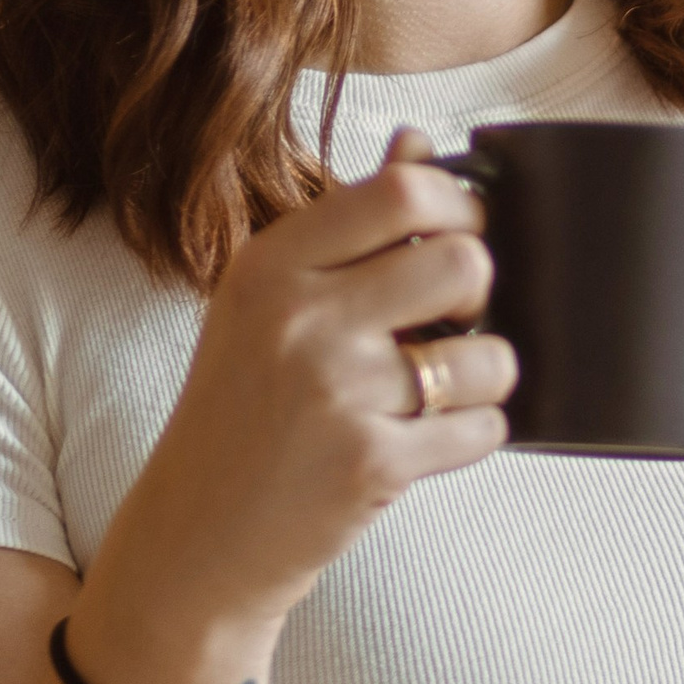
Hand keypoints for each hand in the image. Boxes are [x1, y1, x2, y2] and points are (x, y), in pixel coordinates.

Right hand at [73, 125, 515, 683]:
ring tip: (438, 393)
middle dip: (481, 293)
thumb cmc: (240, 413)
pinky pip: (481, 428)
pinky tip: (426, 442)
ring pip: (489, 355)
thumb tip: (419, 143)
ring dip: (485, 377)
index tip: (465, 231)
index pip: (404, 190)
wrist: (194, 540)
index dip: (462, 205)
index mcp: (272, 264)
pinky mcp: (371, 464)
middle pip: (464, 261)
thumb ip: (347, 227)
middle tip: (453, 321)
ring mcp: (337, 393)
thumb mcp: (267, 306)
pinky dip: (472, 436)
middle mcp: (301, 320)